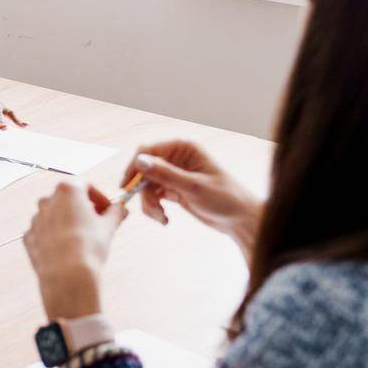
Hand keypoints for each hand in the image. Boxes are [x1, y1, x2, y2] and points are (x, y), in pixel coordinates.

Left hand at [22, 181, 125, 320]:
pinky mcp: (29, 237)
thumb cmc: (89, 247)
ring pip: (55, 216)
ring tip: (83, 239)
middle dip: (84, 208)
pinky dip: (55, 237)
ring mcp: (35, 219)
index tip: (108, 209)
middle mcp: (47, 201)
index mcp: (67, 190)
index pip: (86, 185)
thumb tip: (121, 209)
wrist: (67, 274)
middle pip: (68, 199)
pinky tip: (67, 250)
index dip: (100, 197)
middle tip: (98, 223)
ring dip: (68, 222)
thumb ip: (115, 213)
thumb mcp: (109, 227)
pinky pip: (44, 232)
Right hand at [126, 141, 261, 257]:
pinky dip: (154, 208)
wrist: (240, 219)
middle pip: (143, 169)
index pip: (147, 150)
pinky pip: (152, 195)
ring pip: (145, 185)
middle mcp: (176, 157)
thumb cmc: (224, 199)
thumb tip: (139, 161)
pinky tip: (164, 218)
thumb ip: (165, 174)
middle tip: (152, 208)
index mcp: (183, 147)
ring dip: (149, 203)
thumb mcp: (193, 187)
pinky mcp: (172, 188)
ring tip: (161, 217)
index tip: (127, 187)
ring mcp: (174, 173)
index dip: (134, 167)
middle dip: (143, 190)